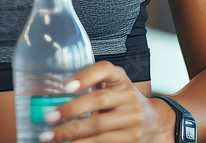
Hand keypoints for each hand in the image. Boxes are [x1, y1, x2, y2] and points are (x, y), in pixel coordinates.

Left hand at [37, 60, 175, 141]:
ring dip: (72, 134)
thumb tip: (53, 96)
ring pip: (98, 127)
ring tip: (52, 137)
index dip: (86, 76)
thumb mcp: (113, 86)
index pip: (105, 69)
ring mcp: (132, 119)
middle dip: (71, 110)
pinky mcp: (131, 139)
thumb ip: (92, 85)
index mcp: (120, 78)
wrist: (155, 122)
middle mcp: (128, 96)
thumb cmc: (123, 101)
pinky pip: (104, 142)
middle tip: (50, 118)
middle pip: (98, 101)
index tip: (67, 86)